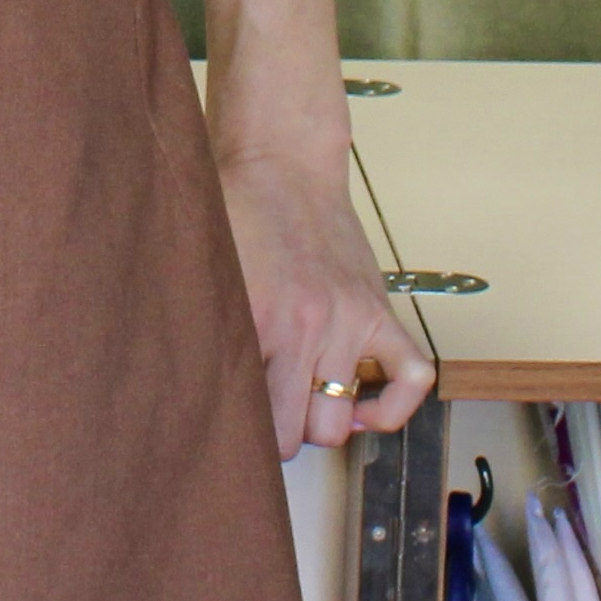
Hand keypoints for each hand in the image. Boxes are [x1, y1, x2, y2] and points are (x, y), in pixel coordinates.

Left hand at [221, 136, 430, 457]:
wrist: (281, 164)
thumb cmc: (236, 214)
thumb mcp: (207, 276)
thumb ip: (205, 333)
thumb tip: (189, 390)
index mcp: (257, 321)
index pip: (251, 417)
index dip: (238, 434)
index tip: (229, 430)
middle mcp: (307, 328)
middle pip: (296, 434)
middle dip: (277, 436)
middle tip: (262, 415)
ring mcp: (350, 322)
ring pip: (339, 421)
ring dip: (319, 422)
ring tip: (300, 405)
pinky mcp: (380, 311)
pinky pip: (411, 378)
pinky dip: (391, 407)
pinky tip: (362, 407)